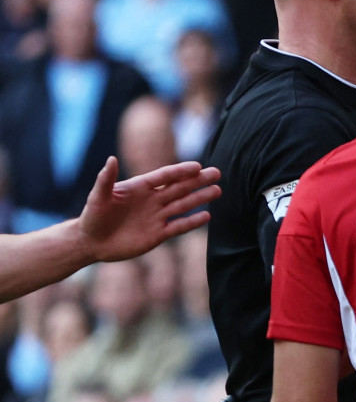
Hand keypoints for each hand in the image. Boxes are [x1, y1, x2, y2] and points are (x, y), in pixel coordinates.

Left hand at [78, 157, 221, 262]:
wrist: (91, 242)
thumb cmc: (92, 216)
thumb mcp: (97, 196)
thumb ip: (105, 179)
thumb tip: (111, 159)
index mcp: (140, 187)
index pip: (164, 176)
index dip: (180, 171)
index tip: (197, 166)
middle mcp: (152, 200)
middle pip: (179, 188)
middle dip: (198, 181)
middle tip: (216, 173)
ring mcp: (156, 217)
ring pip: (183, 205)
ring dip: (200, 198)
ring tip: (217, 190)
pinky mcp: (158, 234)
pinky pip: (178, 226)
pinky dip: (192, 222)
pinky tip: (206, 216)